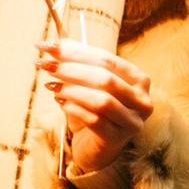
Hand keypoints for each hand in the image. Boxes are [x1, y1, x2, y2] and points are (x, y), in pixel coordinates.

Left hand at [39, 38, 153, 188]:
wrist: (96, 146)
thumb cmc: (93, 108)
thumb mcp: (88, 82)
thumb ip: (76, 61)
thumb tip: (52, 42)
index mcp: (139, 79)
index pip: (107, 60)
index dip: (76, 51)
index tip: (49, 46)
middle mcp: (142, 100)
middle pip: (104, 79)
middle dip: (71, 69)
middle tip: (46, 65)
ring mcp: (132, 122)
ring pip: (101, 101)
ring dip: (71, 90)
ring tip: (51, 85)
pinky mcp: (116, 139)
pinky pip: (93, 120)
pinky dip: (73, 108)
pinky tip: (60, 102)